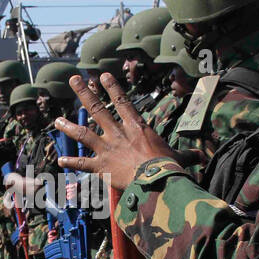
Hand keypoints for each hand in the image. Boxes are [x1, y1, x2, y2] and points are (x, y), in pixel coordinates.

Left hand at [54, 73, 175, 193]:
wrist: (156, 181)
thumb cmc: (169, 168)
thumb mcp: (179, 158)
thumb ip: (187, 156)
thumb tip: (201, 158)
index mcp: (137, 127)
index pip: (122, 101)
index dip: (111, 87)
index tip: (101, 76)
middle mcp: (119, 134)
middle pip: (97, 109)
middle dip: (84, 93)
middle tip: (74, 79)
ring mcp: (107, 149)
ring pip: (84, 134)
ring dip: (69, 126)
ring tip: (57, 120)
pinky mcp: (101, 167)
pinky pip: (83, 163)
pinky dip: (71, 162)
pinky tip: (60, 160)